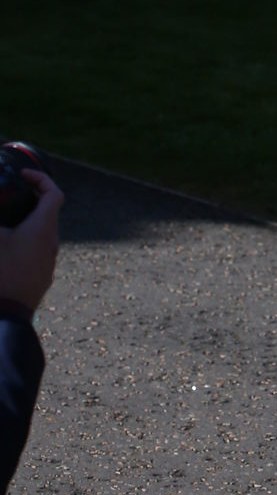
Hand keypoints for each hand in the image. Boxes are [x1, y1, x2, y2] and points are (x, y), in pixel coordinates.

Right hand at [0, 170, 62, 314]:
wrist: (6, 319)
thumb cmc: (0, 275)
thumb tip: (0, 222)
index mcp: (43, 228)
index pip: (54, 193)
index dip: (40, 178)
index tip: (23, 175)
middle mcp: (51, 243)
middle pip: (48, 213)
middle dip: (30, 200)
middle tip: (11, 195)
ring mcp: (48, 263)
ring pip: (42, 234)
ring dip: (27, 222)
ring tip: (6, 222)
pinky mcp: (41, 278)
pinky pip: (36, 251)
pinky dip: (24, 241)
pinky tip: (6, 247)